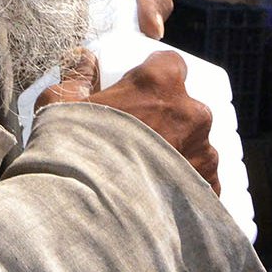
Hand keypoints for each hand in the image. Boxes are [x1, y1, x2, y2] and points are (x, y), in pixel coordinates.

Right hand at [35, 0, 215, 192]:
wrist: (92, 213)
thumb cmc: (75, 153)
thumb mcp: (61, 106)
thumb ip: (76, 77)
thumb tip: (85, 58)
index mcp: (159, 83)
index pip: (171, 64)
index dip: (154, 77)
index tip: (138, 93)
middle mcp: (191, 112)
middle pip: (186, 106)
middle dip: (167, 117)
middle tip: (138, 138)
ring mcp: (204, 151)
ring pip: (196, 144)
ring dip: (178, 152)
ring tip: (147, 173)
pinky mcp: (210, 186)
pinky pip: (202, 178)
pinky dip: (185, 184)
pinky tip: (160, 195)